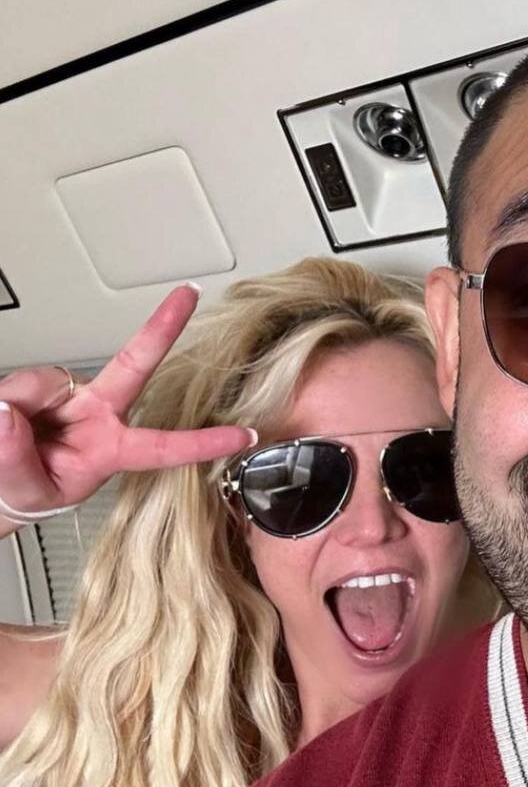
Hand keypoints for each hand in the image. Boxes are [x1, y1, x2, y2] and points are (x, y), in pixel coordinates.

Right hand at [0, 285, 253, 528]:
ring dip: (24, 402)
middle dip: (162, 328)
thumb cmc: (22, 492)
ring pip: (49, 380)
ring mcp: (69, 395)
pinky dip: (6, 398)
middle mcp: (98, 414)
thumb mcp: (26, 490)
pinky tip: (6, 415)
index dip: (205, 441)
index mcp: (111, 449)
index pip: (165, 446)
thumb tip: (9, 414)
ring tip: (10, 432)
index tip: (244, 436)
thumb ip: (16, 457)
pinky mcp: (39, 384)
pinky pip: (21, 382)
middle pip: (134, 365)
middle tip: (189, 294)